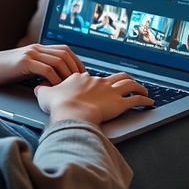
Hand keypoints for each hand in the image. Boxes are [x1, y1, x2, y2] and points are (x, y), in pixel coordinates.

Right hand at [0, 44, 83, 85]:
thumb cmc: (3, 70)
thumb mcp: (24, 67)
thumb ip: (38, 69)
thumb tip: (54, 81)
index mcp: (38, 49)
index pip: (65, 50)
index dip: (76, 62)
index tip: (82, 76)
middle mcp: (37, 49)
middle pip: (65, 54)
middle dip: (76, 69)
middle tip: (81, 84)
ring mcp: (30, 54)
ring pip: (58, 61)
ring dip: (67, 75)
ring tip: (71, 88)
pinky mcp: (24, 62)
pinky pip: (46, 69)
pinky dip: (54, 79)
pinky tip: (55, 89)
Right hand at [35, 72, 151, 125]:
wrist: (71, 112)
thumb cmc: (59, 104)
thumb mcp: (45, 94)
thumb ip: (43, 90)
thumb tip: (38, 88)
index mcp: (82, 78)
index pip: (93, 78)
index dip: (98, 83)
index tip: (102, 87)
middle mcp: (98, 81)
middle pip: (115, 77)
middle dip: (125, 80)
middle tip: (130, 84)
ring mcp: (109, 91)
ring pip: (129, 84)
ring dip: (140, 87)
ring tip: (145, 91)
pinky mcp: (118, 103)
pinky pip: (136, 99)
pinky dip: (145, 100)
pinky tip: (149, 103)